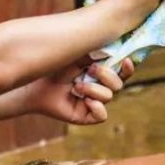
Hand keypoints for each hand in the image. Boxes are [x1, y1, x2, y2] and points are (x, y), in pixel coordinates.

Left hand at [19, 58, 135, 124]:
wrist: (36, 82)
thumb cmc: (55, 65)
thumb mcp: (78, 54)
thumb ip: (97, 51)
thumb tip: (114, 49)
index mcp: (100, 73)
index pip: (122, 72)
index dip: (128, 68)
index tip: (125, 60)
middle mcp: (99, 88)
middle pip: (119, 84)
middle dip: (106, 75)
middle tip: (90, 69)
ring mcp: (93, 102)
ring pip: (109, 97)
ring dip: (93, 88)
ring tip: (76, 85)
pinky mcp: (86, 116)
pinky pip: (102, 115)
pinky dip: (96, 107)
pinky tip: (84, 100)